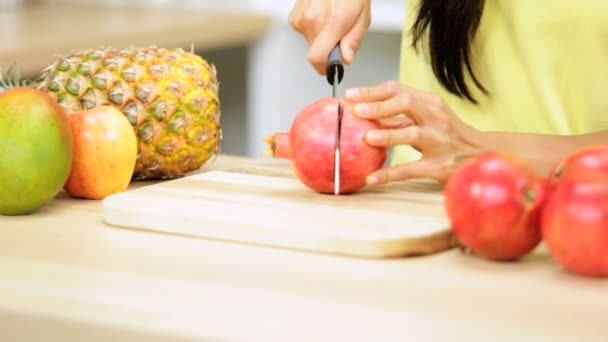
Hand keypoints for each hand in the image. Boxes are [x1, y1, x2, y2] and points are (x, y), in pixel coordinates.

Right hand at [288, 0, 370, 74]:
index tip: (329, 69)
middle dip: (327, 50)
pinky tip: (321, 15)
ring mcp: (300, 18)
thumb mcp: (362, 17)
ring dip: (320, 37)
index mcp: (331, 23)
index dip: (322, 68)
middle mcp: (312, 21)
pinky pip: (303, 32)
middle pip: (315, 52)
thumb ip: (354, 41)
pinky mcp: (294, 16)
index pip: (316, 58)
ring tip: (330, 19)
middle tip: (338, 34)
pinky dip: (313, 28)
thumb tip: (346, 59)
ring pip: (309, 42)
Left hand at [345, 81, 482, 183]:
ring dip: (388, 135)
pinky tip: (372, 177)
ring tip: (367, 138)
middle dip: (379, 106)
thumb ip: (402, 116)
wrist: (482, 155)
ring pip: (411, 135)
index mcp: (430, 103)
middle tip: (356, 111)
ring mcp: (439, 142)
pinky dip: (390, 174)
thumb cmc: (449, 135)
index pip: (398, 90)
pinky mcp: (439, 166)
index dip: (372, 92)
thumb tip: (366, 112)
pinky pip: (411, 169)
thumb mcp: (429, 118)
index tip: (350, 96)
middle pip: (406, 104)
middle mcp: (436, 118)